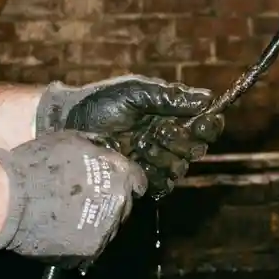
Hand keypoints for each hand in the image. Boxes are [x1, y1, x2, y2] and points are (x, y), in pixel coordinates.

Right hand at [0, 131, 147, 270]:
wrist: (10, 199)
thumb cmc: (38, 164)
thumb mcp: (71, 140)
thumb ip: (96, 146)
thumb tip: (104, 149)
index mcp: (119, 175)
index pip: (138, 180)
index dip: (128, 180)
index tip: (118, 182)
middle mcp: (119, 203)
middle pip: (124, 204)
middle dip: (111, 201)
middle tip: (88, 198)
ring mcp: (105, 229)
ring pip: (110, 226)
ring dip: (98, 221)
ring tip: (72, 215)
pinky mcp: (89, 250)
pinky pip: (93, 244)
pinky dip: (83, 238)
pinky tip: (65, 230)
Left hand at [35, 75, 223, 197]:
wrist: (70, 127)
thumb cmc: (102, 104)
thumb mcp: (136, 92)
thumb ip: (171, 97)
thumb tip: (207, 98)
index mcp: (171, 115)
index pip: (204, 124)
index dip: (208, 125)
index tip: (204, 123)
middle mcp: (168, 138)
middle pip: (196, 148)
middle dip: (182, 141)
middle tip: (160, 131)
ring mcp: (156, 160)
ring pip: (181, 167)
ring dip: (164, 156)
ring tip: (141, 144)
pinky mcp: (142, 179)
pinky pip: (164, 185)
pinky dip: (155, 174)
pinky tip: (137, 161)